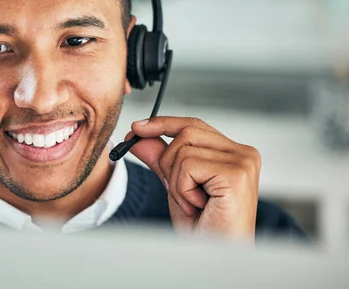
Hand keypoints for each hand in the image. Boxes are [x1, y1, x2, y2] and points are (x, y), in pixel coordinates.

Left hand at [126, 116, 260, 240]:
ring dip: (176, 182)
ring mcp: (243, 162)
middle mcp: (244, 153)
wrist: (216, 258)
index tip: (138, 128)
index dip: (164, 124)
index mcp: (234, 153)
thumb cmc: (204, 228)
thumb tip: (139, 134)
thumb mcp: (175, 186)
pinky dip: (183, 189)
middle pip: (186, 133)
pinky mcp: (236, 174)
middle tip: (178, 191)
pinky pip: (188, 166)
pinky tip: (198, 206)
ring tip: (193, 203)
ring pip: (183, 149)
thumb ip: (161, 158)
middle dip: (168, 163)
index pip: (194, 125)